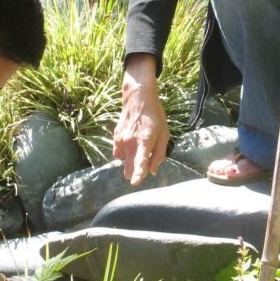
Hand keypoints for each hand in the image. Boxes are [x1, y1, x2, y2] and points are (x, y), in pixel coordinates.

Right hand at [113, 55, 168, 185]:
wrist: (138, 98)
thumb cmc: (155, 116)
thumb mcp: (164, 134)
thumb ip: (159, 154)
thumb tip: (152, 171)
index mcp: (145, 140)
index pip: (140, 160)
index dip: (138, 173)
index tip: (134, 182)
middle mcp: (130, 141)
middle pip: (128, 166)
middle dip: (135, 172)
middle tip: (143, 167)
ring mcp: (121, 139)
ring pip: (122, 161)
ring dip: (129, 163)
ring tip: (137, 152)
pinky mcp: (116, 136)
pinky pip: (117, 153)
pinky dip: (123, 155)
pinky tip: (130, 148)